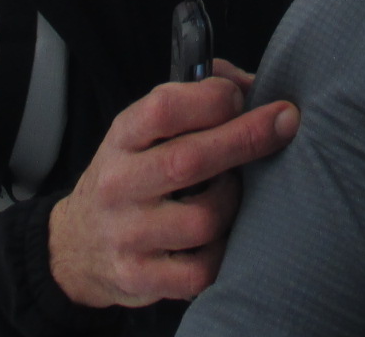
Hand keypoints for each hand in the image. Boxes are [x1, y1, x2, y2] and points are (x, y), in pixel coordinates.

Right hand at [48, 60, 299, 306]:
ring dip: (232, 203)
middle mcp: (119, 184)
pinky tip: (219, 238)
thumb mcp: (147, 129)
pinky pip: (201, 270)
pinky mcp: (139, 277)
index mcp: (123, 137)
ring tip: (230, 195)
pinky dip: (222, 253)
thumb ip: (197, 99)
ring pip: (204, 219)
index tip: (242, 97)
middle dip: (248, 138)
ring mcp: (126, 235)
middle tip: (286, 123)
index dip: (213, 97)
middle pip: (190, 160)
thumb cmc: (134, 173)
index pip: (164, 108)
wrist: (78, 244)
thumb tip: (255, 87)